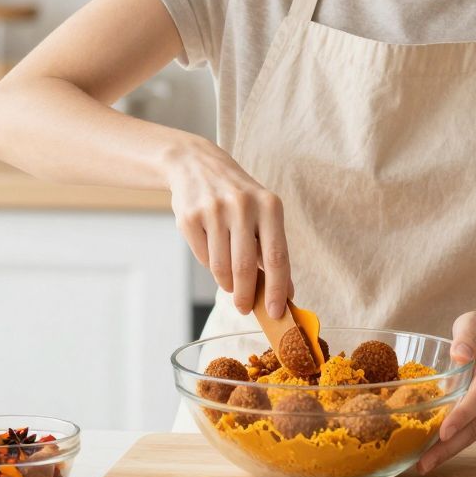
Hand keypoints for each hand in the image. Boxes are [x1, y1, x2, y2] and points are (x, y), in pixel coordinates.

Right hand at [162, 135, 291, 316]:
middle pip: (246, 267)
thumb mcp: (262, 212)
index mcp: (269, 205)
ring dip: (227, 283)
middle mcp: (242, 205)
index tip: (277, 312)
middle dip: (247, 296)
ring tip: (230, 283)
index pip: (276, 256)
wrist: (195, 164)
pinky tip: (214, 253)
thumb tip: (286, 292)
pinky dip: (210, 265)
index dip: (277, 289)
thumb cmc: (237, 196)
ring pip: (221, 267)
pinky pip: (203, 257)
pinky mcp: (189, 217)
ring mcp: (213, 210)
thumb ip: (273, 249)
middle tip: (246, 309)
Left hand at [416, 309, 475, 473]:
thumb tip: (459, 355)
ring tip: (424, 465)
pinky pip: (475, 431)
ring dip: (451, 451)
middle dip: (451, 446)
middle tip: (425, 463)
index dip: (462, 415)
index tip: (443, 432)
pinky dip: (456, 445)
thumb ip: (467, 335)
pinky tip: (434, 454)